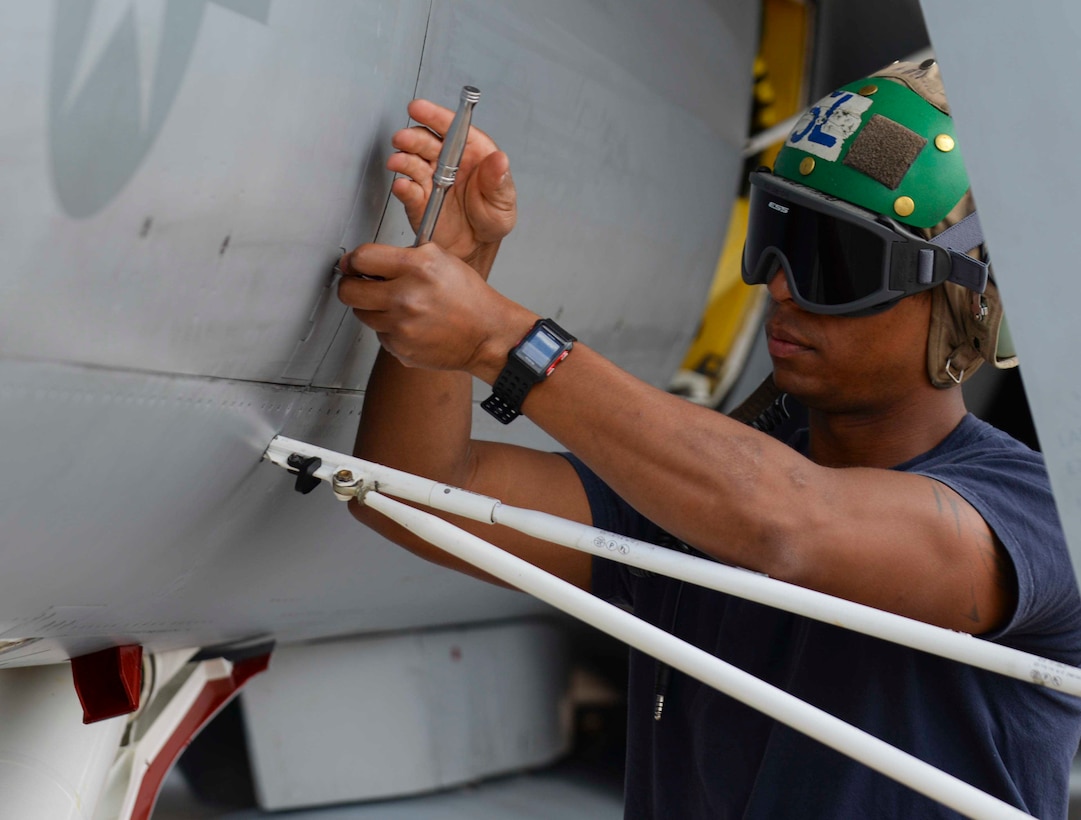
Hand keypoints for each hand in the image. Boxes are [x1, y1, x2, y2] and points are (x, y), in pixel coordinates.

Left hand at [338, 242, 534, 377]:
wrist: (487, 334)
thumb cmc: (469, 298)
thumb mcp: (443, 260)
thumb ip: (406, 255)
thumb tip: (369, 259)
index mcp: (417, 268)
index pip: (362, 258)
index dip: (353, 261)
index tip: (352, 264)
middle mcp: (406, 297)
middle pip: (349, 291)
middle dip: (351, 285)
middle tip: (360, 284)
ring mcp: (402, 326)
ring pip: (362, 314)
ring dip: (372, 308)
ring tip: (395, 305)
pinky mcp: (400, 348)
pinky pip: (379, 334)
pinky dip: (389, 328)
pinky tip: (410, 324)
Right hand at [388, 99, 516, 266]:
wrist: (476, 248)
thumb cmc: (491, 218)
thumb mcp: (503, 201)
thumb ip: (499, 182)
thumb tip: (500, 160)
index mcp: (471, 152)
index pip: (452, 128)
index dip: (434, 116)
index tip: (419, 108)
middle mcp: (447, 162)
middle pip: (426, 142)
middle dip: (412, 138)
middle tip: (403, 139)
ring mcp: (430, 179)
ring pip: (412, 162)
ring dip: (403, 159)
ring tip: (398, 161)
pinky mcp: (418, 200)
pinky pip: (408, 190)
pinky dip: (403, 187)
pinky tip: (402, 185)